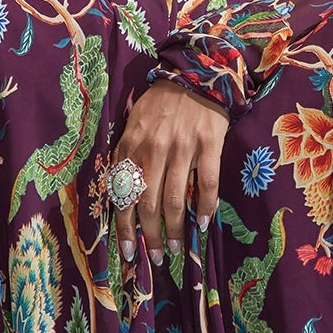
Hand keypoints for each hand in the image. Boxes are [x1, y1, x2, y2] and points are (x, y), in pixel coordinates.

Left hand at [111, 80, 228, 266]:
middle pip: (149, 204)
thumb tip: (123, 197)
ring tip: (175, 249)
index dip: (124, 228)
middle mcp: (153, 149)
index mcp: (131, 146)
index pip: (123, 195)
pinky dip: (205, 207)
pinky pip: (206, 183)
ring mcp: (182, 147)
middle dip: (150, 237)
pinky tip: (203, 224)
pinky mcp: (208, 144)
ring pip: (175, 200)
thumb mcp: (133, 126)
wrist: (194, 74)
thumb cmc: (160, 105)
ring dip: (175, 230)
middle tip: (156, 258)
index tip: (127, 252)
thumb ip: (128, 157)